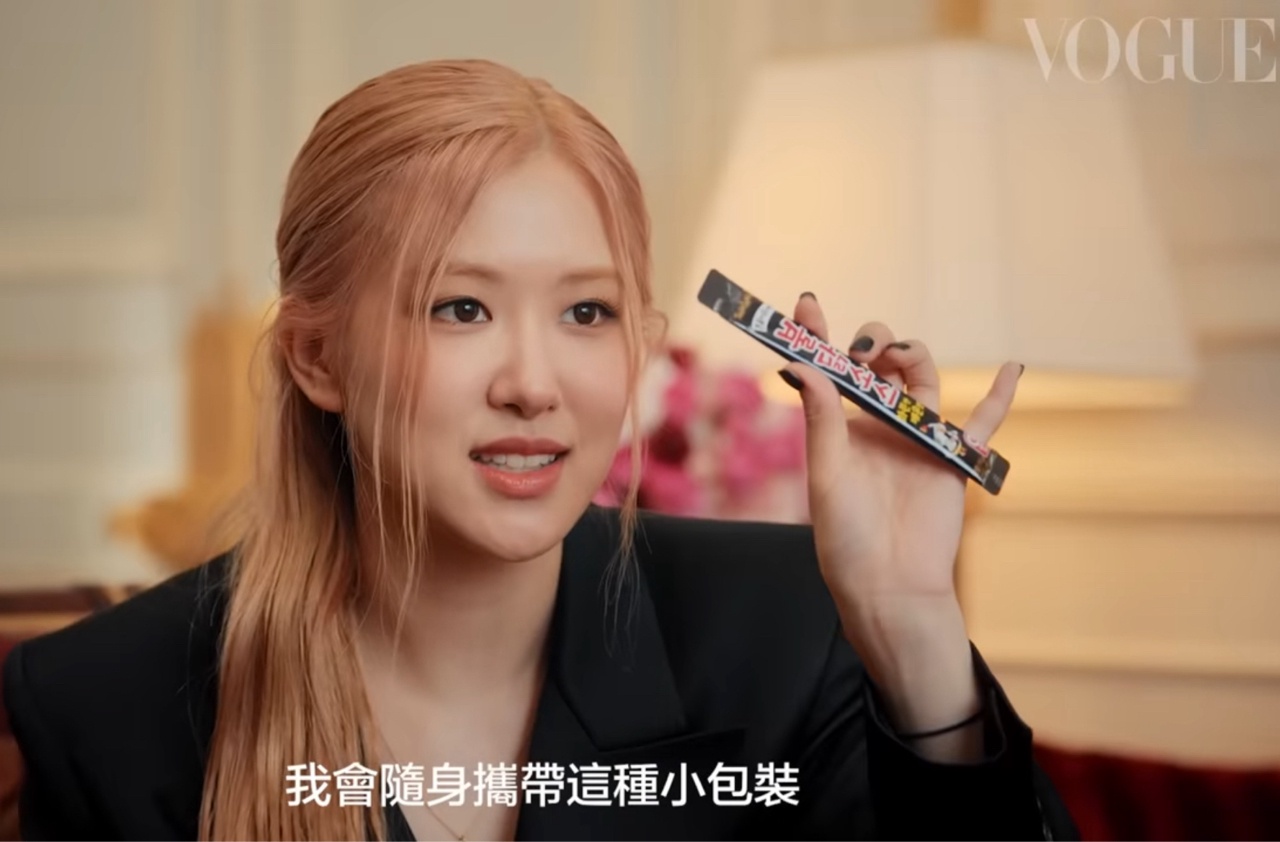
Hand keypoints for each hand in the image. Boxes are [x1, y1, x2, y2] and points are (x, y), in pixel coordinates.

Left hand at [779, 293, 1021, 751]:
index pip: (827, 369)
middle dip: (871, 342)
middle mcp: (877, 425)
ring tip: (896, 357)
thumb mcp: (828, 475)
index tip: (807, 301)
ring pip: (922, 376)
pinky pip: (985, 421)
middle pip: (879, 362)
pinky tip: (1012, 369)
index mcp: (839, 427)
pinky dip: (1000, 395)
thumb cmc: (847, 539)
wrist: (890, 587)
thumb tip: (802, 365)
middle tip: (863, 352)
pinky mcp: (953, 457)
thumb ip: (821, 420)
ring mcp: (917, 436)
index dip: (817, 333)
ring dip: (912, 354)